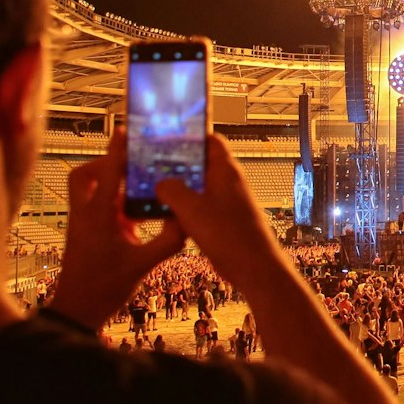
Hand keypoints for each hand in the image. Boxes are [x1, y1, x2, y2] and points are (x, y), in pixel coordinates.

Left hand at [46, 134, 184, 329]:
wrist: (77, 312)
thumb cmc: (104, 288)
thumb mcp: (144, 265)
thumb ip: (168, 240)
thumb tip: (187, 219)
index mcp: (97, 217)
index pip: (106, 173)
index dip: (117, 150)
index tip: (128, 132)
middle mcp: (85, 215)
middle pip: (84, 175)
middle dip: (104, 163)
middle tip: (130, 163)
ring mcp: (82, 224)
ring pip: (88, 190)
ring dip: (109, 183)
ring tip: (137, 186)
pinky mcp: (84, 234)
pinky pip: (97, 207)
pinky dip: (114, 202)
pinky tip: (136, 214)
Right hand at [155, 135, 283, 291]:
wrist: (253, 267)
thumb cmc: (229, 235)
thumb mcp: (191, 208)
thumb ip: (171, 190)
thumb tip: (160, 184)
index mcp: (225, 171)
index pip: (211, 141)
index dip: (192, 136)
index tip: (168, 136)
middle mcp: (226, 182)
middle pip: (200, 163)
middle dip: (177, 163)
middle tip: (150, 163)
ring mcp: (224, 201)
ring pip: (197, 186)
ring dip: (177, 187)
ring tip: (150, 187)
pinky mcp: (220, 219)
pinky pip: (198, 206)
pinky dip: (182, 207)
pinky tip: (163, 213)